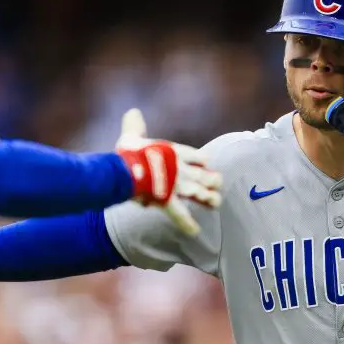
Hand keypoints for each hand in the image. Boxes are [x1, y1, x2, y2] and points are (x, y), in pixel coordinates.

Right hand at [115, 108, 221, 235]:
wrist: (126, 169)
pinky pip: (180, 214)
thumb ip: (135, 126)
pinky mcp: (168, 200)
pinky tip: (195, 231)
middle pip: (203, 175)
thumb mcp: (131, 136)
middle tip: (218, 183)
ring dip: (209, 198)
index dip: (201, 160)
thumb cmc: (128, 153)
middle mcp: (180, 168)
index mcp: (174, 152)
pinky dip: (187, 224)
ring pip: (199, 192)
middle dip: (212, 180)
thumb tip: (132, 111)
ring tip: (216, 203)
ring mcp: (177, 185)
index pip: (195, 155)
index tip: (206, 163)